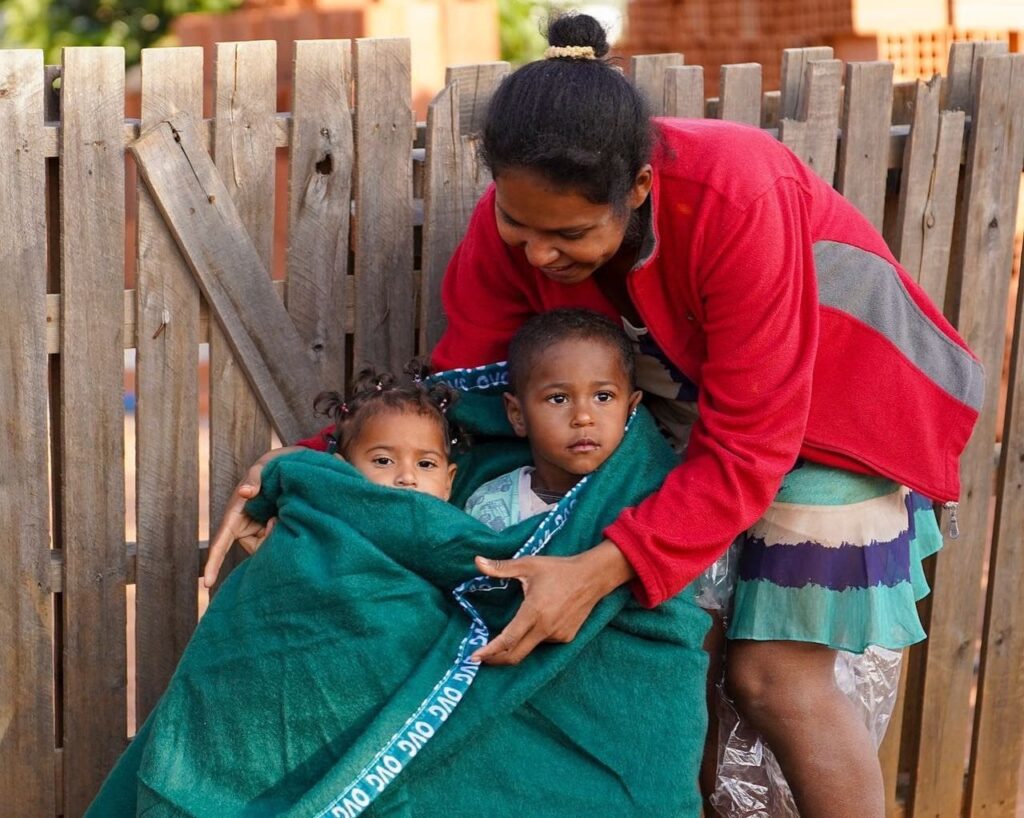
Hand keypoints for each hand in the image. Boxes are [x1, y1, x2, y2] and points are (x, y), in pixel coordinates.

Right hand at [202, 446, 300, 587]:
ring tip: (283, 513)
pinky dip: (285, 534)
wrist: (292, 466)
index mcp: (234, 516)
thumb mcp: (262, 467)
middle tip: (276, 520)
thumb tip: (245, 492)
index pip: (220, 543)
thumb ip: (254, 478)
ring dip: (278, 535)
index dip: (213, 563)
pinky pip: (278, 542)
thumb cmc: (271, 466)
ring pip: (268, 548)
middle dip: (266, 540)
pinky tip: (288, 518)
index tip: (207, 584)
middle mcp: (245, 527)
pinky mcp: (273, 532)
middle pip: (253, 549)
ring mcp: (260, 531)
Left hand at [470, 539, 635, 665]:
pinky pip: (545, 641)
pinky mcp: (567, 637)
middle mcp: (545, 628)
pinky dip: (536, 636)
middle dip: (496, 659)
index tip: (474, 657)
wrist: (592, 577)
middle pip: (516, 655)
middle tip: (482, 658)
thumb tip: (476, 561)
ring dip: (519, 643)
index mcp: (533, 612)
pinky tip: (539, 620)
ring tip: (515, 628)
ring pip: (531, 646)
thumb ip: (500, 567)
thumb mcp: (528, 565)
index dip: (489, 651)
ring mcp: (557, 635)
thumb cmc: (558, 569)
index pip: (507, 640)